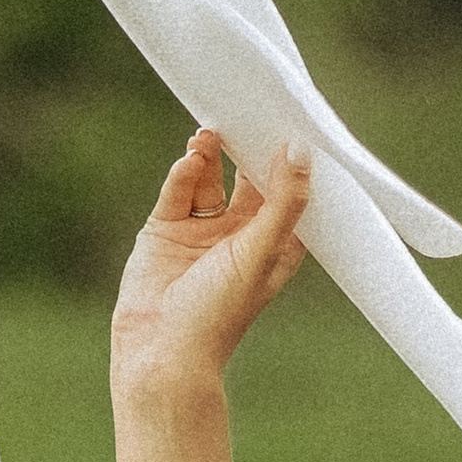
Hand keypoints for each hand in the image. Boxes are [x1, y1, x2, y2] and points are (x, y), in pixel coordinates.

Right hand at [110, 131, 311, 410]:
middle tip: (248, 111)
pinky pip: (178, 190)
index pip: (288, 190)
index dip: (291, 159)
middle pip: (248, 176)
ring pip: (209, 177)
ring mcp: (202, 230)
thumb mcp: (262, 251)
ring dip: (211, 154)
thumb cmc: (220, 312)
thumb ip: (283, 200)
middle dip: (247, 147)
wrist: (161, 350)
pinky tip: (190, 160)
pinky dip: (184, 172)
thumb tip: (300, 151)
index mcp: (274, 243)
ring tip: (211, 133)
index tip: (293, 122)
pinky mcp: (166, 229)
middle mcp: (240, 233)